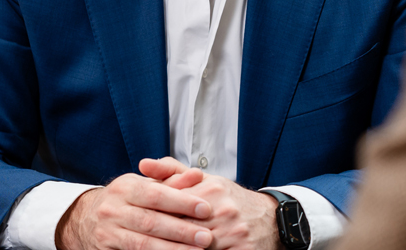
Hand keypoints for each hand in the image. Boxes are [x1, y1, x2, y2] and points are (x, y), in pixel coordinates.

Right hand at [56, 165, 213, 249]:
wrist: (87, 219)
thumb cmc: (126, 199)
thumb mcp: (145, 183)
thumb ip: (172, 179)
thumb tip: (198, 174)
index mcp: (124, 187)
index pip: (156, 194)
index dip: (182, 202)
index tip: (206, 209)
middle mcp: (113, 210)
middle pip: (151, 221)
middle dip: (181, 231)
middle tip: (206, 237)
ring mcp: (108, 234)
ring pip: (142, 244)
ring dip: (172, 249)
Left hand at [141, 158, 280, 249]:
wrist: (271, 218)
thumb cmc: (233, 200)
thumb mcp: (207, 180)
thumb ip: (173, 172)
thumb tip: (143, 164)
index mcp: (210, 189)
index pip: (172, 202)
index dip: (152, 214)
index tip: (134, 223)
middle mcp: (222, 210)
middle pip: (181, 228)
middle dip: (160, 237)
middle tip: (139, 243)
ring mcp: (233, 233)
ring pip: (195, 247)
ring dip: (174, 248)